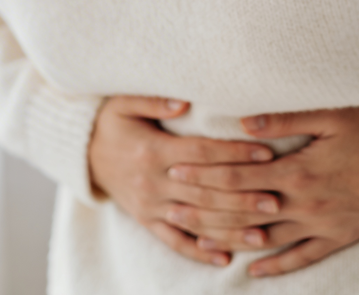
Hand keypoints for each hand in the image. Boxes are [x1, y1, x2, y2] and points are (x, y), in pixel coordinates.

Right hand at [87, 96, 280, 266]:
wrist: (81, 154)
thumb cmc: (111, 123)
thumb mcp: (124, 103)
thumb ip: (154, 100)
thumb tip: (185, 100)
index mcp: (153, 152)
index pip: (201, 154)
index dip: (234, 154)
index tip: (266, 153)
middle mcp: (153, 183)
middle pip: (205, 193)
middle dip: (242, 197)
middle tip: (277, 199)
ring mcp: (150, 207)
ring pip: (195, 222)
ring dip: (230, 229)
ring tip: (264, 233)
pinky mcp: (146, 221)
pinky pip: (174, 242)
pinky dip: (199, 252)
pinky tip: (225, 259)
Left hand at [165, 107, 358, 277]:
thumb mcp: (331, 115)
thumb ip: (285, 118)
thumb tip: (243, 122)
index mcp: (297, 171)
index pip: (238, 177)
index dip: (204, 176)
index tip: (177, 172)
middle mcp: (304, 203)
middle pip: (243, 211)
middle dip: (204, 209)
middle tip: (172, 207)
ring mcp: (322, 225)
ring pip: (266, 239)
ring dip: (230, 240)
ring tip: (198, 239)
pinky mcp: (340, 237)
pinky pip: (303, 257)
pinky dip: (277, 266)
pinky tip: (254, 270)